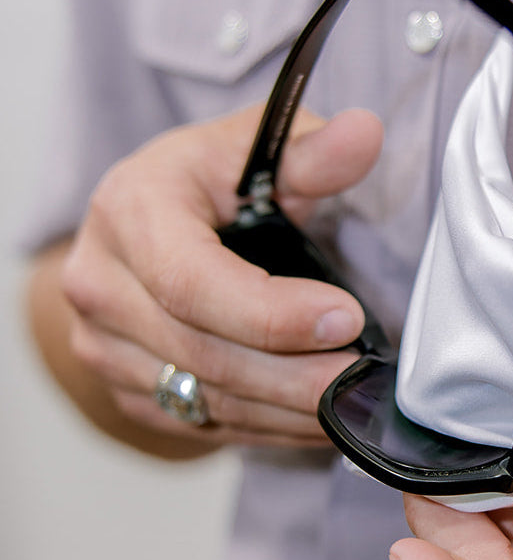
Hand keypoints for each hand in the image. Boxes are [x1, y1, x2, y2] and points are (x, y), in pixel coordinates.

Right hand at [57, 104, 382, 448]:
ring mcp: (103, 345)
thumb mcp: (254, 150)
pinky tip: (316, 419)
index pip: (192, 280)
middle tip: (358, 377)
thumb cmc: (204, 182)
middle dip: (291, 374)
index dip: (272, 313)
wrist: (139, 231)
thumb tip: (364, 133)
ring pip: (202, 400)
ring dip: (284, 410)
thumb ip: (312, 152)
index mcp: (130, 210)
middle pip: (200, 353)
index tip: (345, 318)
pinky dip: (265, 426)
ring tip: (349, 402)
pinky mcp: (123, 388)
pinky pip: (199, 424)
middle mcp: (101, 283)